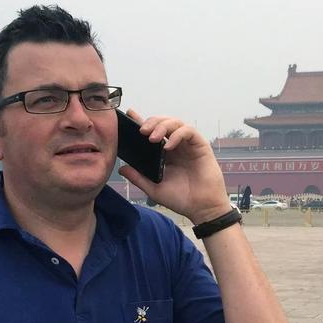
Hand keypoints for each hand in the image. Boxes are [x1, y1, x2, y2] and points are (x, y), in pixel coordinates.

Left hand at [118, 109, 230, 223]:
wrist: (201, 208)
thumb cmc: (181, 199)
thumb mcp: (154, 189)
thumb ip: (138, 178)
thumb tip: (121, 168)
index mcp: (164, 154)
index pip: (152, 132)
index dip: (141, 121)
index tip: (129, 114)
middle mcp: (176, 146)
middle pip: (163, 123)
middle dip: (151, 122)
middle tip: (141, 131)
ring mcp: (188, 145)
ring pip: (176, 123)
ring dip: (162, 126)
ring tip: (152, 137)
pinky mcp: (200, 146)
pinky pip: (189, 131)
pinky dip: (177, 135)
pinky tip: (168, 146)